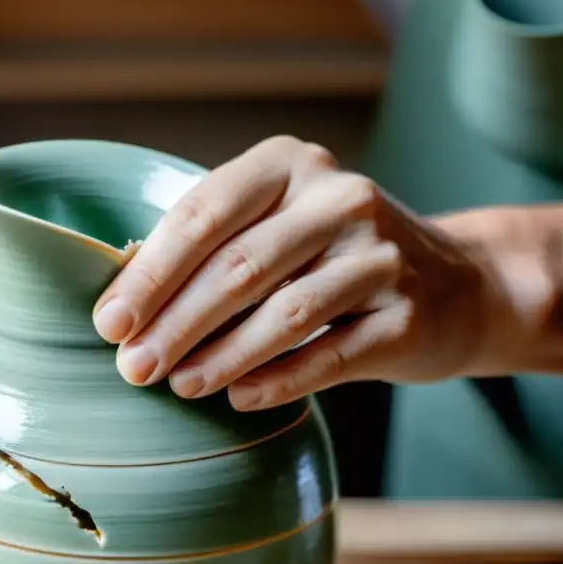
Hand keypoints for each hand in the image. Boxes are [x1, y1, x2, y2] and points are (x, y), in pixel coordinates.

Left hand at [93, 136, 500, 410]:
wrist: (453, 286)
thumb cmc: (328, 260)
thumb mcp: (273, 228)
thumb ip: (208, 251)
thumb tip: (122, 305)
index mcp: (289, 165)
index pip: (203, 214)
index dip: (150, 274)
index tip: (109, 324)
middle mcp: (339, 197)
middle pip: (238, 267)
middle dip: (174, 323)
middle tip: (133, 369)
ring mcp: (382, 254)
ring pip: (285, 313)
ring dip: (221, 357)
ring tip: (179, 386)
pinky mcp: (409, 313)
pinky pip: (331, 355)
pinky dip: (279, 380)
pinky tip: (239, 399)